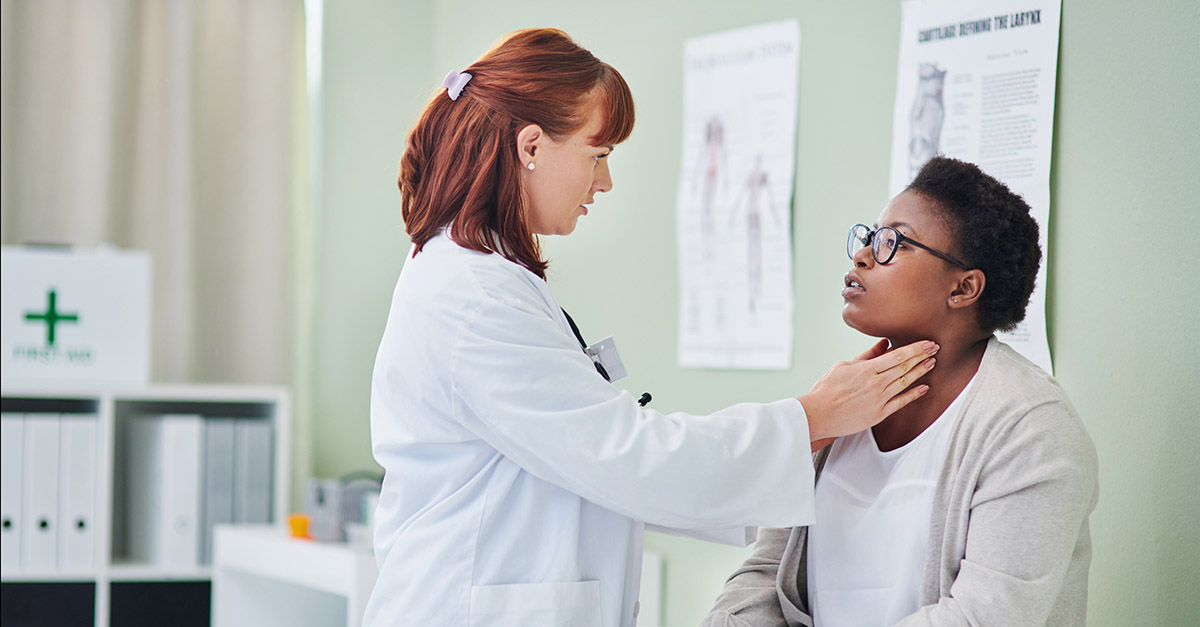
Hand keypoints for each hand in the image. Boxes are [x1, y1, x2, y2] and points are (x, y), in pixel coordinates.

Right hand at [797, 339, 938, 441]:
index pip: (897, 355)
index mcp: (866, 369)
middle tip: (936, 349)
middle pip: (905, 367)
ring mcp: (879, 399)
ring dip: (921, 372)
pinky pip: (901, 402)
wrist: (818, 414)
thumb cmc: (827, 389)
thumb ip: (866, 355)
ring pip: (905, 383)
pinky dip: (914, 395)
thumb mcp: (844, 366)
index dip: (915, 348)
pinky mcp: (879, 413)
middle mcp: (875, 383)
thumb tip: (884, 344)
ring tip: (932, 363)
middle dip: (922, 356)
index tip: (927, 343)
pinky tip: (924, 388)